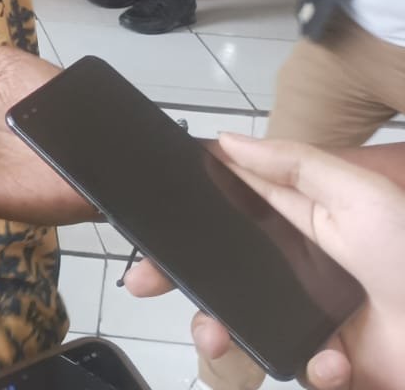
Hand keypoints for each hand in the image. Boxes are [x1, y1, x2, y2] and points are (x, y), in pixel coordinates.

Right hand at [124, 132, 404, 388]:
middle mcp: (301, 272)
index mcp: (302, 224)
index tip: (146, 230)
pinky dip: (310, 368)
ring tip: (219, 339)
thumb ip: (294, 164)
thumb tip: (226, 141)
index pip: (229, 215)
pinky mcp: (332, 365)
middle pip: (222, 274)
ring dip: (222, 331)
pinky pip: (298, 370)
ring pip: (243, 325)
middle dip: (183, 281)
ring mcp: (314, 321)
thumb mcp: (361, 193)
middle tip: (147, 284)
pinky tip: (332, 362)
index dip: (186, 221)